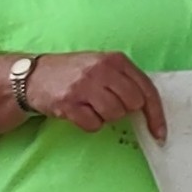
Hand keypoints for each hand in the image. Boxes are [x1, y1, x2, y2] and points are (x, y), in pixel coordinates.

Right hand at [23, 51, 165, 140]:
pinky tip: (79, 112)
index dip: (156, 114)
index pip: (147, 89)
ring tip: (90, 105)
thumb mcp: (103, 65)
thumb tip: (150, 108)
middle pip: (133, 104)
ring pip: (114, 115)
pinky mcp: (68, 102)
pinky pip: (93, 125)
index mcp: (116, 59)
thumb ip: (126, 80)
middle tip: (105, 103)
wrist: (32, 76)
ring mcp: (84, 85)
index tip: (160, 133)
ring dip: (104, 117)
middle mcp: (102, 69)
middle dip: (123, 110)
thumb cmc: (74, 73)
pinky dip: (89, 124)